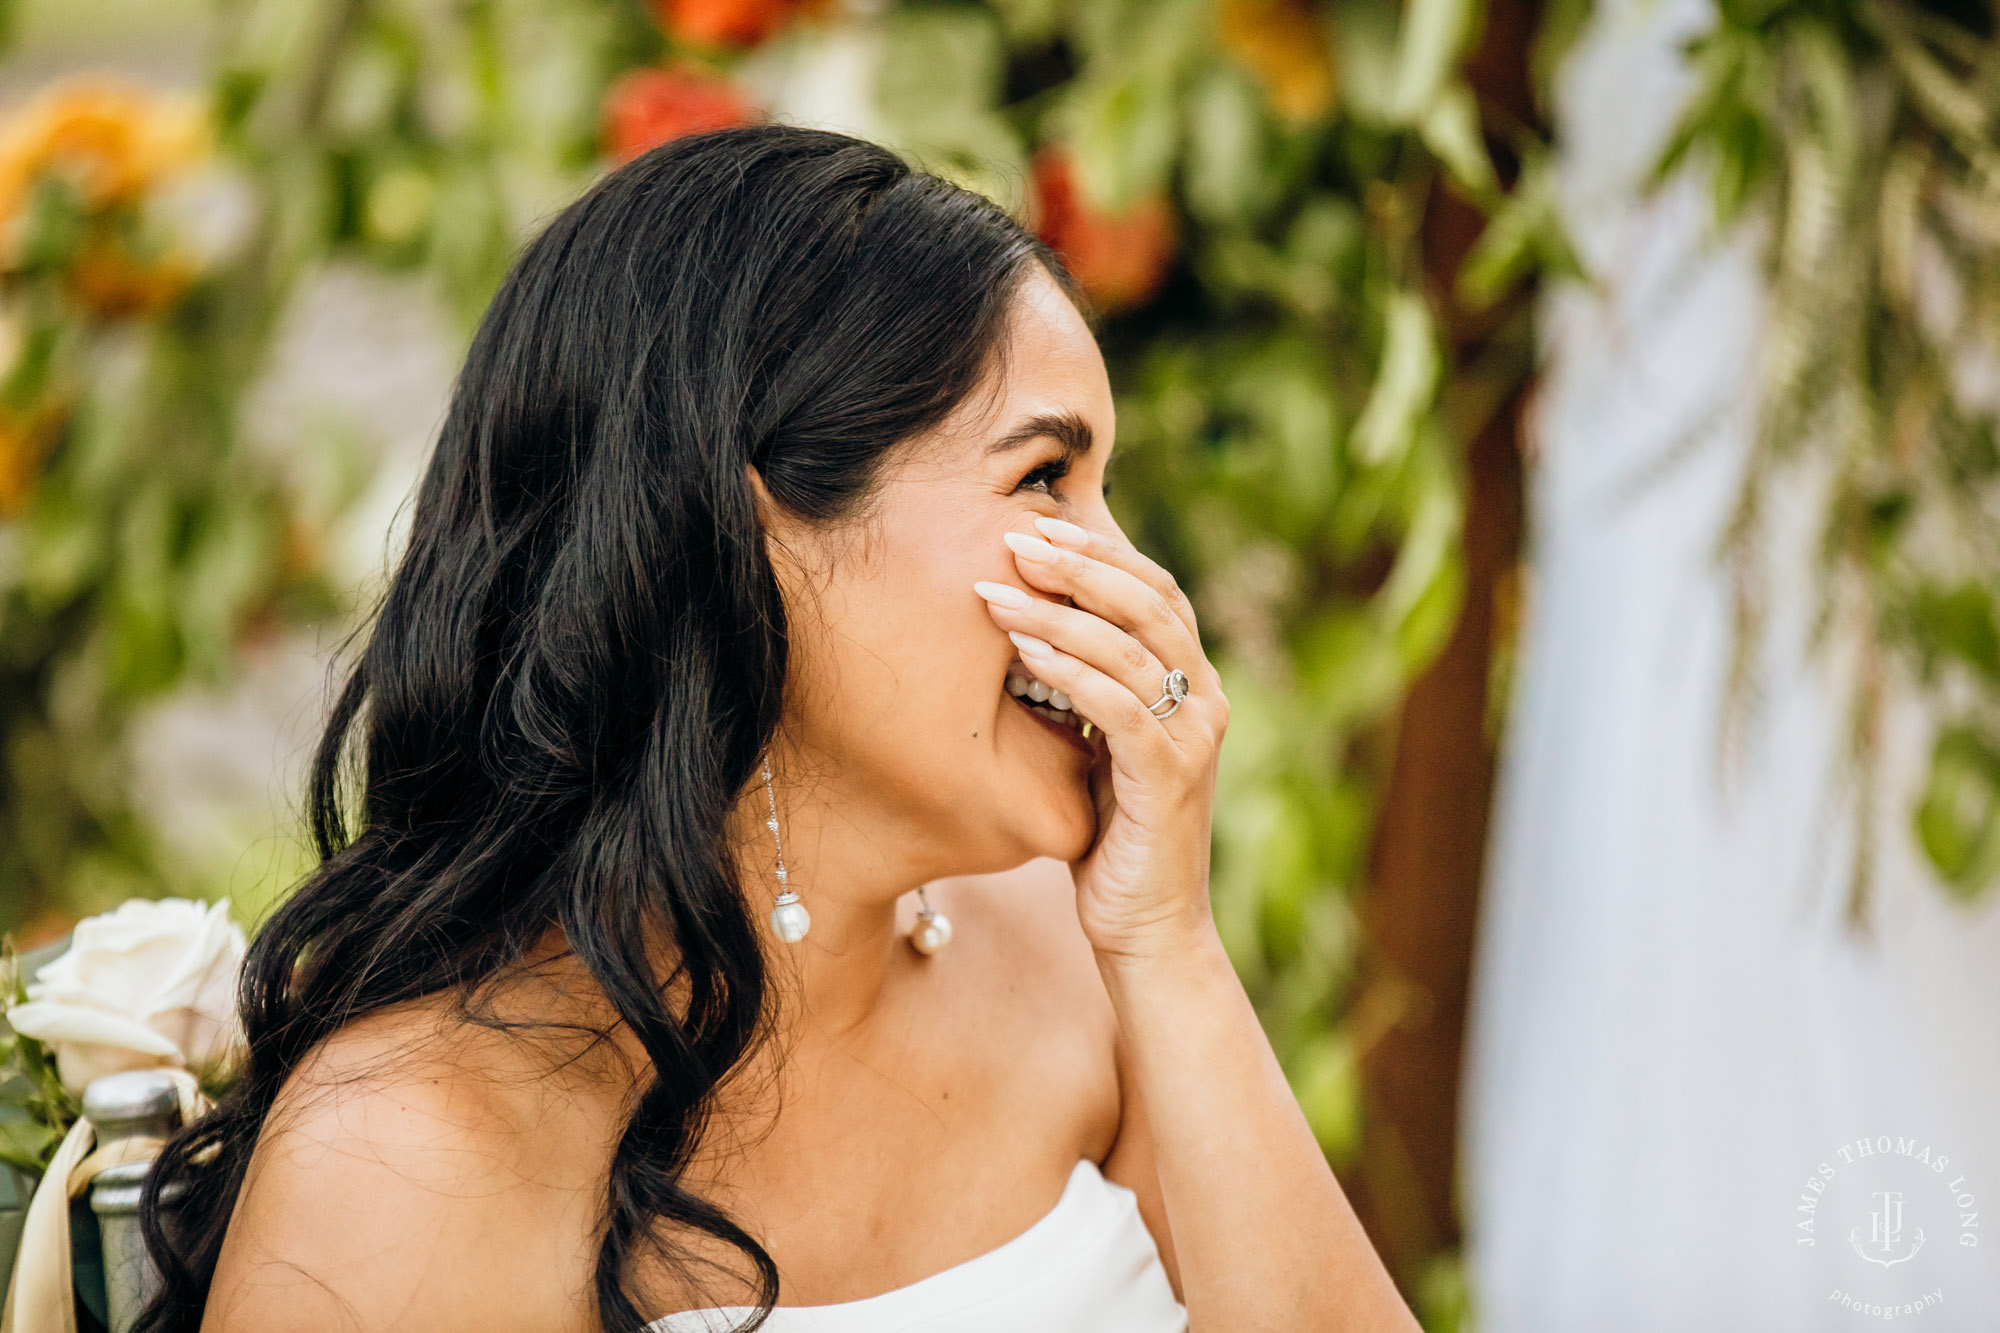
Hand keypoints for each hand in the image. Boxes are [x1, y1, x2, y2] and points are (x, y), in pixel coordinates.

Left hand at [974, 515, 1228, 960]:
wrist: (1146, 930)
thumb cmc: (1111, 838)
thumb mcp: (1097, 748)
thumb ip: (1085, 691)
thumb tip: (1028, 626)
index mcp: (1192, 684)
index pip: (1154, 591)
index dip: (1099, 552)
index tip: (1034, 527)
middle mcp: (1205, 700)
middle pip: (1148, 601)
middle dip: (1077, 563)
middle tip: (1013, 538)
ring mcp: (1194, 739)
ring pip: (1129, 647)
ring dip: (1057, 613)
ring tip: (997, 592)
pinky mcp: (1170, 779)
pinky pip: (1119, 708)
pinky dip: (1070, 673)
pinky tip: (1023, 653)